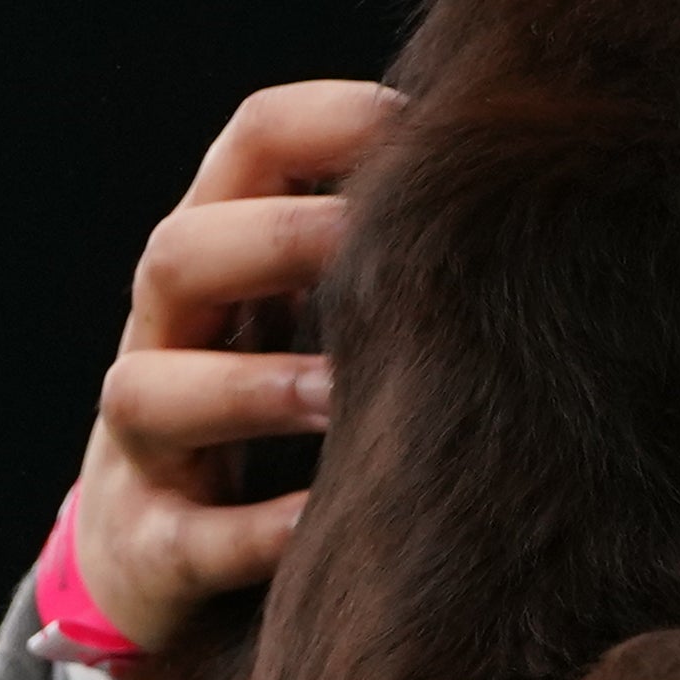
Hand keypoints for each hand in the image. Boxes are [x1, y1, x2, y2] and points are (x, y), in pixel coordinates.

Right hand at [69, 80, 396, 645]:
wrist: (163, 557)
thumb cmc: (283, 408)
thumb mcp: (319, 313)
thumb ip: (390, 249)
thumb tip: (537, 180)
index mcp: (221, 254)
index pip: (247, 147)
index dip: (323, 122)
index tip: (418, 133)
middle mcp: (165, 336)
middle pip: (177, 255)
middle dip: (274, 242)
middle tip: (369, 247)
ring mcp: (142, 446)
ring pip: (148, 391)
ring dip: (247, 387)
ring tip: (340, 396)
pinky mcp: (146, 549)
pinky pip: (183, 538)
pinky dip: (249, 531)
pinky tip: (319, 524)